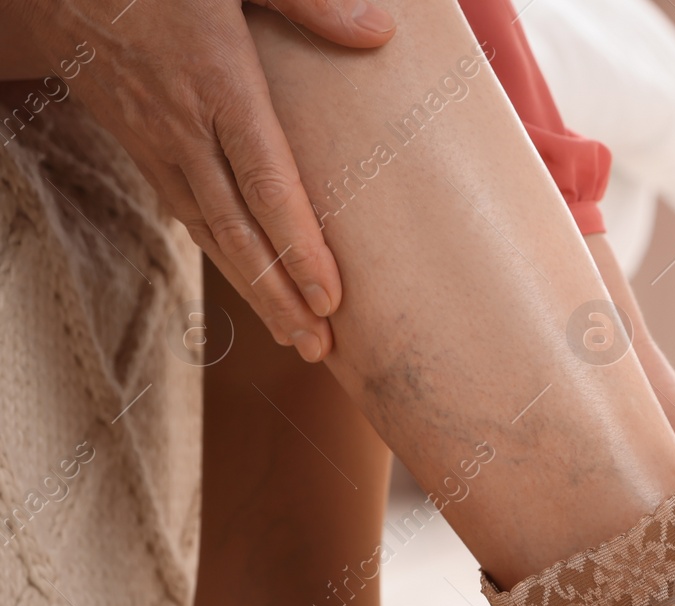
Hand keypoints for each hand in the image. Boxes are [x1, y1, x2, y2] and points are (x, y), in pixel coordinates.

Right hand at [15, 0, 395, 361]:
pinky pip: (187, 215)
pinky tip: (250, 287)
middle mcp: (185, 127)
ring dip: (254, 291)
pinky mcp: (142, 147)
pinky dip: (221, 257)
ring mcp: (158, 142)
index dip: (299, 248)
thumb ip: (310, 3)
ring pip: (210, 233)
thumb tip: (380, 32)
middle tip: (320, 349)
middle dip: (280, 297)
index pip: (267, 185)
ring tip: (296, 339)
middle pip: (239, 231)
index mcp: (219, 84)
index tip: (331, 299)